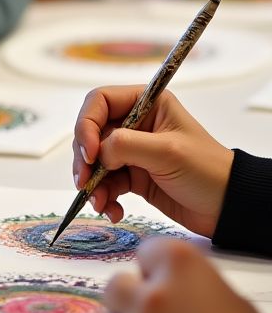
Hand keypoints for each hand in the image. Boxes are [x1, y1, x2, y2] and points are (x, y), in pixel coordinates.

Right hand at [73, 86, 232, 236]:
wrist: (228, 208)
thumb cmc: (207, 171)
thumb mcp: (167, 152)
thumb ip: (125, 145)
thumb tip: (96, 153)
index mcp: (146, 104)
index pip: (99, 102)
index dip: (87, 124)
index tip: (90, 153)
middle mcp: (135, 124)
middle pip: (91, 133)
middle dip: (85, 159)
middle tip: (84, 181)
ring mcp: (132, 151)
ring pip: (94, 161)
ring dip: (92, 183)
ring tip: (99, 203)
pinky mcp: (132, 176)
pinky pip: (105, 183)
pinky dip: (104, 197)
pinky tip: (112, 211)